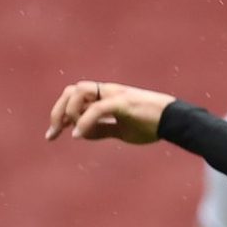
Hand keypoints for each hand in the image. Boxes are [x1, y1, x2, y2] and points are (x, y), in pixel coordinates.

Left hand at [45, 80, 176, 143]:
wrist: (174, 121)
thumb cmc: (150, 124)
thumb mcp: (121, 130)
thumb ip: (102, 129)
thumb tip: (81, 134)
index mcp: (105, 97)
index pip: (74, 97)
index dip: (59, 113)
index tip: (52, 134)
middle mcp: (107, 92)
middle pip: (72, 91)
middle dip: (57, 111)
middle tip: (52, 134)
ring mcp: (114, 95)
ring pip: (80, 92)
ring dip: (70, 112)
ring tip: (73, 132)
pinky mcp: (123, 102)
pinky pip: (97, 108)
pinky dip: (84, 121)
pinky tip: (78, 135)